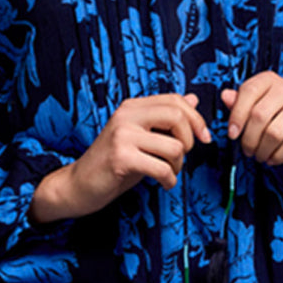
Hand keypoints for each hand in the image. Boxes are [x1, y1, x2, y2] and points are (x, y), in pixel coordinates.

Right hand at [29, 93, 210, 222]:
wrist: (79, 184)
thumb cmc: (112, 162)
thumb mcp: (140, 136)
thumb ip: (164, 119)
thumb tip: (193, 98)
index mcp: (132, 107)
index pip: (175, 100)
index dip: (196, 118)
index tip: (204, 137)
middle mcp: (126, 115)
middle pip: (177, 116)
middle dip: (190, 140)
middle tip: (182, 157)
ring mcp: (122, 135)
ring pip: (174, 147)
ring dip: (178, 165)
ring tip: (168, 172)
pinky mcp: (121, 158)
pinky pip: (162, 168)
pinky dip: (169, 180)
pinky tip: (164, 183)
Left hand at [221, 71, 282, 166]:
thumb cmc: (276, 117)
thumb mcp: (255, 107)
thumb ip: (239, 103)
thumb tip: (225, 96)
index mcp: (269, 80)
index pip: (249, 91)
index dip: (236, 115)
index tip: (232, 134)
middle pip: (260, 115)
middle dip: (248, 139)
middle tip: (247, 151)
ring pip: (274, 133)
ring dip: (262, 150)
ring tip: (259, 156)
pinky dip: (277, 156)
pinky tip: (272, 159)